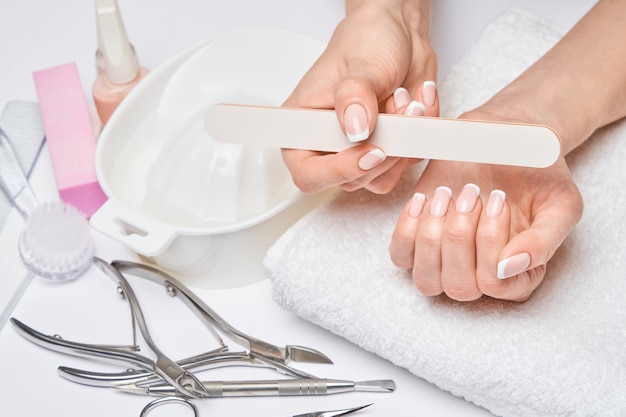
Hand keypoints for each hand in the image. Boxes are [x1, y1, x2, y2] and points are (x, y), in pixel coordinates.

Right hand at [282, 0, 437, 193]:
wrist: (398, 35)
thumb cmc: (366, 43)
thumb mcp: (361, 64)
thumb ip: (355, 97)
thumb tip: (354, 130)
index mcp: (304, 127)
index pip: (308, 173)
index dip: (339, 171)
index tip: (372, 151)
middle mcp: (327, 145)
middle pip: (351, 180)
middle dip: (383, 150)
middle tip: (400, 110)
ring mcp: (358, 151)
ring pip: (381, 178)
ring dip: (404, 143)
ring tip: (407, 101)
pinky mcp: (387, 151)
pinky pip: (407, 163)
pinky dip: (419, 135)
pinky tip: (416, 103)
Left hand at [389, 111, 583, 301]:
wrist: (507, 138)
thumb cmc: (537, 172)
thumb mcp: (560, 203)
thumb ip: (544, 241)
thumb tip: (509, 268)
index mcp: (520, 275)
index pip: (496, 285)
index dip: (491, 244)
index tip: (499, 198)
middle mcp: (481, 275)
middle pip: (459, 286)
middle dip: (460, 237)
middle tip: (473, 192)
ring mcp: (446, 260)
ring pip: (426, 279)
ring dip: (432, 236)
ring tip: (448, 194)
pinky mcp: (418, 240)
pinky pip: (401, 255)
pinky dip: (407, 229)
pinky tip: (425, 199)